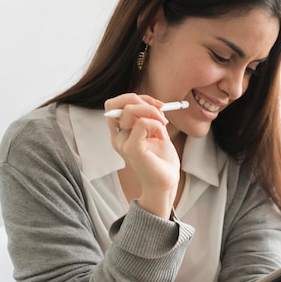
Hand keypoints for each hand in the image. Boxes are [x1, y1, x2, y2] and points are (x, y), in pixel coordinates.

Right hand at [104, 93, 179, 217]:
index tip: (158, 105)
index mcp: (120, 132)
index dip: (136, 98)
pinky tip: (162, 138)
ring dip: (152, 111)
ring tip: (163, 124)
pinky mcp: (132, 149)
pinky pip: (143, 123)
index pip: (115, 105)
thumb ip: (150, 118)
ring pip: (130, 110)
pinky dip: (156, 124)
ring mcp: (123, 143)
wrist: (166, 183)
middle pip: (114, 103)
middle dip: (139, 99)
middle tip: (159, 110)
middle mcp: (117, 137)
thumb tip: (153, 103)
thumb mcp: (155, 133)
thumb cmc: (161, 161)